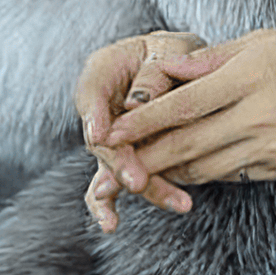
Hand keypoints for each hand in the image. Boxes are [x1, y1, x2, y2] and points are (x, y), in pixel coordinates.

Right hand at [74, 30, 205, 231]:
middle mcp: (99, 107)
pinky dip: (109, 204)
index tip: (100, 136)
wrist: (183, 65)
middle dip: (120, 162)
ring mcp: (110, 136)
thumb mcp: (171, 50)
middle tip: (138, 180)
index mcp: (103, 70)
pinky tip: (110, 225)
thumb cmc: (176, 52)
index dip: (94, 116)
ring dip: (138, 185)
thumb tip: (136, 103)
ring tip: (168, 202)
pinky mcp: (125, 159)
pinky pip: (113, 182)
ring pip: (112, 166)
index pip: (91, 93)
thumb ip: (154, 72)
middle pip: (103, 139)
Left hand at [92, 27, 275, 217]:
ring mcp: (272, 147)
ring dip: (168, 170)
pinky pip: (232, 174)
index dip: (141, 120)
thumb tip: (167, 71)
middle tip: (109, 162)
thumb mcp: (268, 40)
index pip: (182, 105)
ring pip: (204, 168)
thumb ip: (214, 60)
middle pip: (186, 145)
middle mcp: (259, 116)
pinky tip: (187, 168)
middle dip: (143, 156)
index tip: (110, 129)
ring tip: (138, 167)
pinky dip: (205, 171)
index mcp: (252, 76)